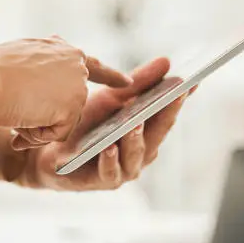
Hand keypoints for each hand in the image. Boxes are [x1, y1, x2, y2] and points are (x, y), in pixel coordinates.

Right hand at [0, 36, 131, 146]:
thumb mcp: (19, 59)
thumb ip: (40, 69)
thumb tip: (46, 90)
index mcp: (62, 49)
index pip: (92, 64)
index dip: (110, 76)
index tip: (128, 83)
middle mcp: (75, 63)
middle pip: (72, 103)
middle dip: (48, 115)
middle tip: (22, 111)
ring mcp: (77, 85)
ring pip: (62, 121)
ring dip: (37, 125)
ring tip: (15, 111)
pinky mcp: (73, 107)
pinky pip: (58, 134)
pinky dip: (38, 135)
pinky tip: (22, 121)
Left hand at [18, 57, 196, 190]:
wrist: (52, 149)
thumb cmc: (86, 123)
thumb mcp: (112, 97)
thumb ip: (138, 82)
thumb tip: (167, 62)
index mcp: (149, 130)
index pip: (168, 112)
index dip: (180, 97)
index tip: (191, 81)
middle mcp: (143, 150)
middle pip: (158, 132)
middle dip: (166, 114)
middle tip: (173, 96)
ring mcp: (126, 167)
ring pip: (137, 154)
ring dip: (136, 139)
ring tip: (135, 124)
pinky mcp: (104, 181)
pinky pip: (111, 172)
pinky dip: (110, 160)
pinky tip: (108, 147)